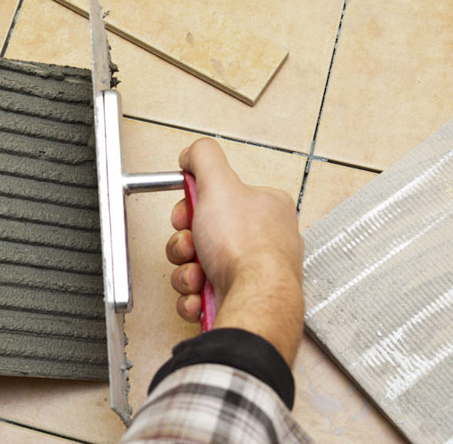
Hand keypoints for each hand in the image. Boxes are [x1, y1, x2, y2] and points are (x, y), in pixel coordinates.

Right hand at [165, 138, 303, 365]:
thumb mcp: (220, 184)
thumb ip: (203, 158)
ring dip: (186, 271)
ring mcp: (251, 272)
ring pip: (197, 265)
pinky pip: (201, 294)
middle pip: (203, 234)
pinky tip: (199, 294)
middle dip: (186, 244)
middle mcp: (263, 239)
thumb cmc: (246, 249)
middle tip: (190, 246)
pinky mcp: (238, 298)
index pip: (218, 198)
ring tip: (197, 274)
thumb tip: (192, 153)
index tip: (186, 213)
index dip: (193, 206)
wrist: (253, 300)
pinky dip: (193, 295)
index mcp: (266, 207)